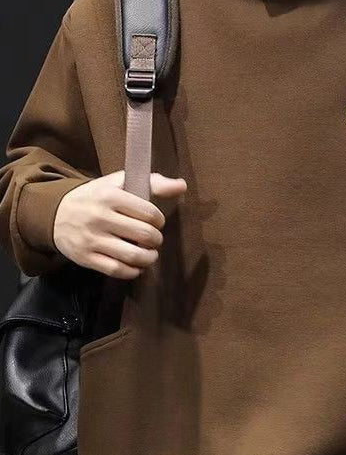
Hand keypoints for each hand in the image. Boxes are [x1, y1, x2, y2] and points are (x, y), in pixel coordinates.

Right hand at [53, 170, 186, 278]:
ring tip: (150, 254)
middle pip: (144, 235)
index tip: (156, 222)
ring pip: (132, 256)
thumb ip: (152, 182)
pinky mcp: (85, 258)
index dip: (159, 220)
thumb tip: (182, 186)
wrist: (54, 213)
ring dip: (149, 258)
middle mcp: (100, 217)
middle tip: (154, 239)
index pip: (150, 213)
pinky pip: (116, 270)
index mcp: (110, 196)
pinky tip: (136, 266)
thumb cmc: (95, 197)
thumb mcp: (119, 183)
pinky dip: (133, 271)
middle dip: (156, 240)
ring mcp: (91, 239)